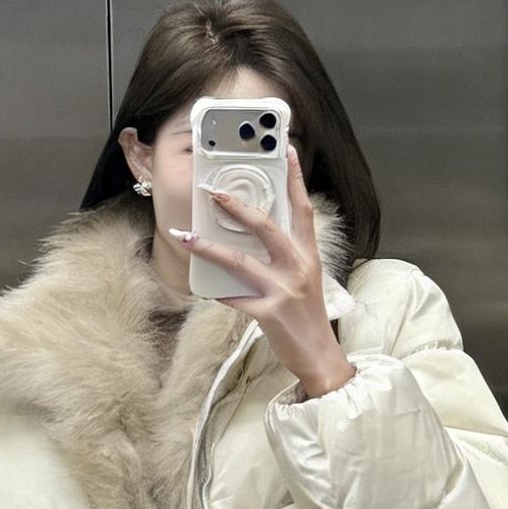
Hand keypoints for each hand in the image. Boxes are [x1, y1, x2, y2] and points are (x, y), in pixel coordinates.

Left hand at [171, 147, 354, 394]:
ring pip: (240, 261)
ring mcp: (284, 290)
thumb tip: (251, 242)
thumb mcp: (305, 281)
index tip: (287, 152)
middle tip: (214, 192)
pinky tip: (205, 290)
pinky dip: (219, 294)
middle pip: (266, 227)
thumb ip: (285, 259)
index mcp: (309, 256)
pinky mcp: (269, 313)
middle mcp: (298, 267)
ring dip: (209, 248)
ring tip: (187, 237)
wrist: (320, 357)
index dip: (296, 179)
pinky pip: (235, 299)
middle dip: (237, 207)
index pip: (303, 209)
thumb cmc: (309, 319)